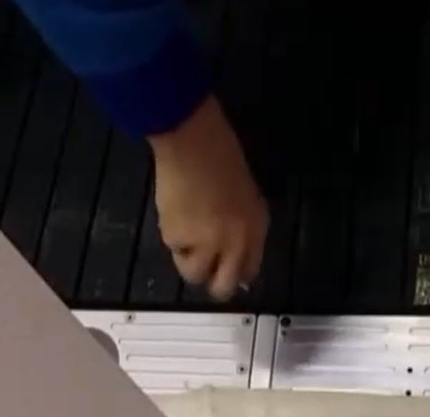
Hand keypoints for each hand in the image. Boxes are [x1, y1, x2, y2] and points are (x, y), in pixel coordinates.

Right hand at [149, 95, 268, 299]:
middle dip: (213, 284)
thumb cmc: (222, 156)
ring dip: (188, 260)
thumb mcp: (245, 195)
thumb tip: (235, 255)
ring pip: (194, 274)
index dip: (237, 273)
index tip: (225, 269)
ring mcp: (207, 243)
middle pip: (224, 286)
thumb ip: (243, 227)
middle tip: (202, 269)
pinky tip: (175, 211)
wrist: (193, 143)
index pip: (250, 270)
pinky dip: (173, 236)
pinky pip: (174, 249)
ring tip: (185, 234)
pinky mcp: (178, 238)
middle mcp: (235, 242)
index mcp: (256, 227)